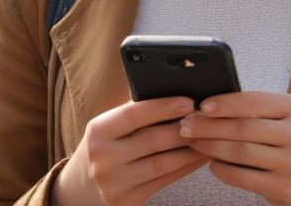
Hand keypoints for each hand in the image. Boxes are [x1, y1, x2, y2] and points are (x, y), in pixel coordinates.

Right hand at [53, 96, 211, 205]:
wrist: (79, 190)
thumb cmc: (102, 149)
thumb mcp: (107, 128)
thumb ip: (132, 114)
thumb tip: (173, 94)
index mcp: (98, 131)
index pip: (134, 114)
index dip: (164, 107)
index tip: (189, 101)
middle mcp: (104, 158)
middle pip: (154, 139)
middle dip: (185, 128)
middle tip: (208, 118)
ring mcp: (115, 182)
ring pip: (164, 163)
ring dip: (191, 150)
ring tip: (210, 137)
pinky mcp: (128, 201)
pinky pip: (165, 181)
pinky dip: (185, 168)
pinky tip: (199, 157)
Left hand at [178, 91, 290, 205]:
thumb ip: (263, 111)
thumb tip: (212, 106)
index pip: (254, 102)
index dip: (224, 103)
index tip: (201, 105)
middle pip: (242, 128)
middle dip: (208, 126)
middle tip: (186, 125)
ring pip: (239, 153)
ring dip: (209, 147)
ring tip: (193, 141)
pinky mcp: (285, 190)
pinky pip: (242, 178)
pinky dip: (221, 169)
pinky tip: (212, 163)